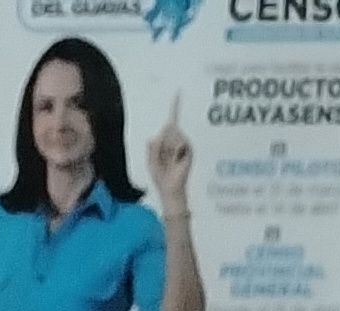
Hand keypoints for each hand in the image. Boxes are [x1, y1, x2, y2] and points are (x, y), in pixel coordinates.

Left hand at [148, 97, 192, 211]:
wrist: (169, 189)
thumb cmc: (160, 176)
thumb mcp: (151, 161)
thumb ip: (152, 148)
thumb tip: (153, 137)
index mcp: (169, 141)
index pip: (171, 122)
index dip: (175, 108)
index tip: (178, 92)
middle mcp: (178, 139)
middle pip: (167, 130)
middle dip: (160, 145)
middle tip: (162, 159)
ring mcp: (184, 144)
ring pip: (171, 137)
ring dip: (164, 151)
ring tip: (167, 162)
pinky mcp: (188, 150)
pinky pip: (177, 144)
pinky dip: (171, 153)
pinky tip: (173, 162)